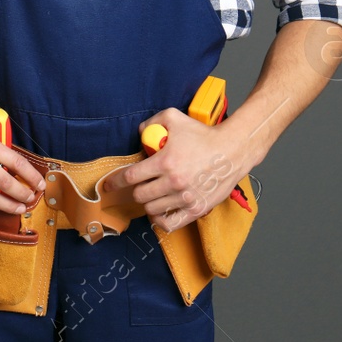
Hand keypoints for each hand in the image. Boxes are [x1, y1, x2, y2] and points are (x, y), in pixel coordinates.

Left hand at [117, 108, 251, 231]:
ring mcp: (185, 198)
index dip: (116, 181)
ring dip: (147, 204)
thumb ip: (152, 123)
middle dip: (134, 191)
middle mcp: (174, 183)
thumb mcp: (173, 118)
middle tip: (138, 186)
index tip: (109, 185)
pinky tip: (159, 212)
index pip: (130, 177)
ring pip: (152, 210)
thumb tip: (140, 133)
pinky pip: (171, 224)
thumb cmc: (203, 135)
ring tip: (150, 196)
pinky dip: (160, 221)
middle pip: (140, 195)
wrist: (233, 150)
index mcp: (165, 162)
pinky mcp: (197, 209)